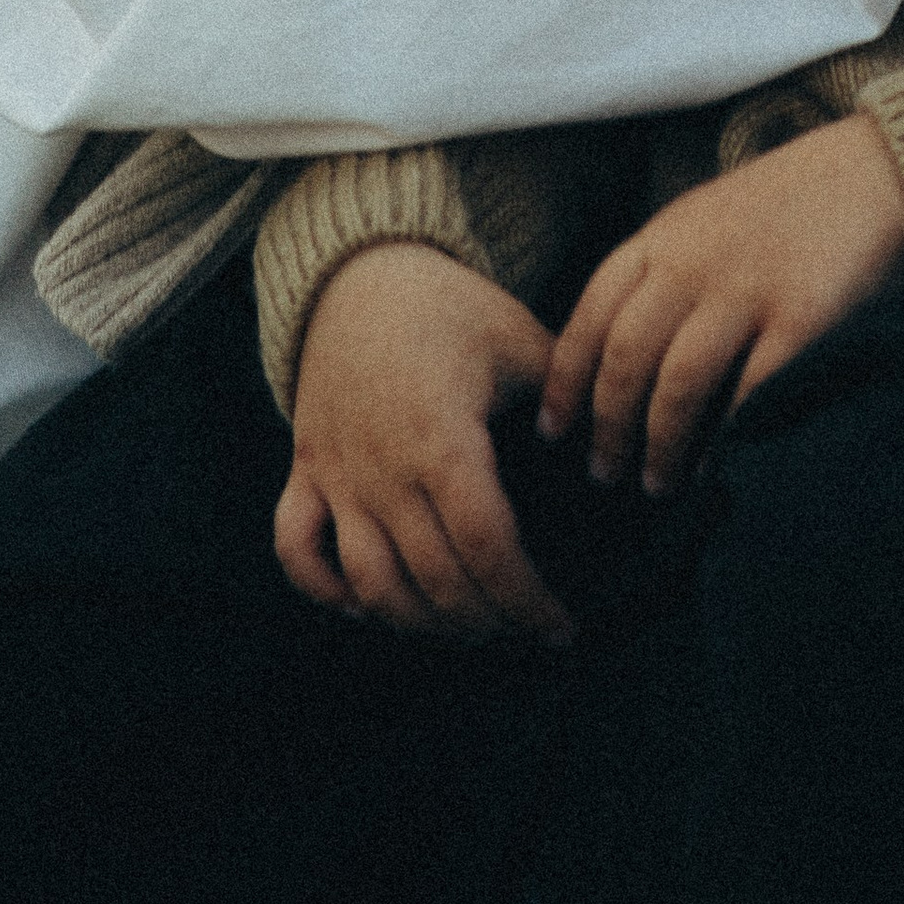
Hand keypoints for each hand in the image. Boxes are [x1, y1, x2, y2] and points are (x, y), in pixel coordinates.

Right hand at [274, 241, 574, 646]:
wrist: (361, 271)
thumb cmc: (449, 306)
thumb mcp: (519, 338)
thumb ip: (564, 397)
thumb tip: (608, 453)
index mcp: (441, 436)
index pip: (486, 545)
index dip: (526, 598)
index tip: (561, 627)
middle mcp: (382, 467)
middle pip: (434, 579)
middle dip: (487, 621)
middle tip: (525, 631)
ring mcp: (336, 473)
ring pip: (370, 582)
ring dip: (418, 622)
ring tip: (466, 628)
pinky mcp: (304, 470)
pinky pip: (295, 548)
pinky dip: (324, 588)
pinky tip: (365, 607)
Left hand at [538, 116, 903, 496]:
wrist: (876, 173)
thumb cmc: (786, 207)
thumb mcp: (704, 220)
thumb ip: (661, 273)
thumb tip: (616, 363)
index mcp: (663, 236)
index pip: (591, 315)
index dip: (565, 382)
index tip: (554, 433)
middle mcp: (695, 262)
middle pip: (626, 357)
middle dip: (607, 426)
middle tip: (601, 475)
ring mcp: (747, 289)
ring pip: (678, 383)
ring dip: (658, 445)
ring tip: (654, 486)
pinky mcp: (800, 318)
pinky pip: (746, 394)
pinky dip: (721, 439)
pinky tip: (711, 466)